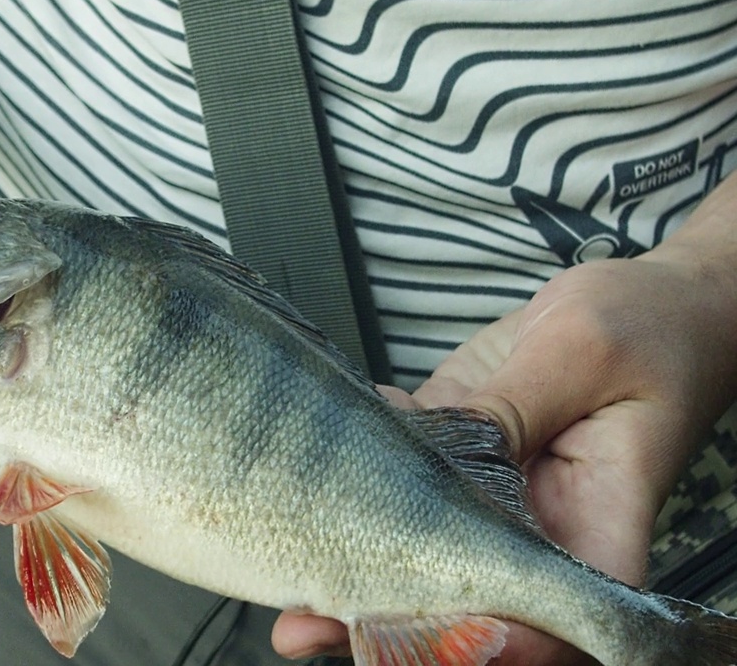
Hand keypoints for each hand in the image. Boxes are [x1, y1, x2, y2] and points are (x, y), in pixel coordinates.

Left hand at [271, 250, 736, 663]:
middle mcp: (536, 521)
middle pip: (463, 595)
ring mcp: (487, 485)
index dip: (489, 640)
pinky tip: (320, 453)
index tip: (429, 638)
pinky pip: (394, 467)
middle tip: (308, 625)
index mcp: (595, 523)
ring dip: (349, 564)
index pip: (548, 617)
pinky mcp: (453, 443)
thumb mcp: (583, 354)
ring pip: (412, 543)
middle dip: (388, 620)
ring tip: (285, 584)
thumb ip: (515, 406)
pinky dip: (353, 465)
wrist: (646, 299)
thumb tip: (448, 445)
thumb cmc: (647, 327)